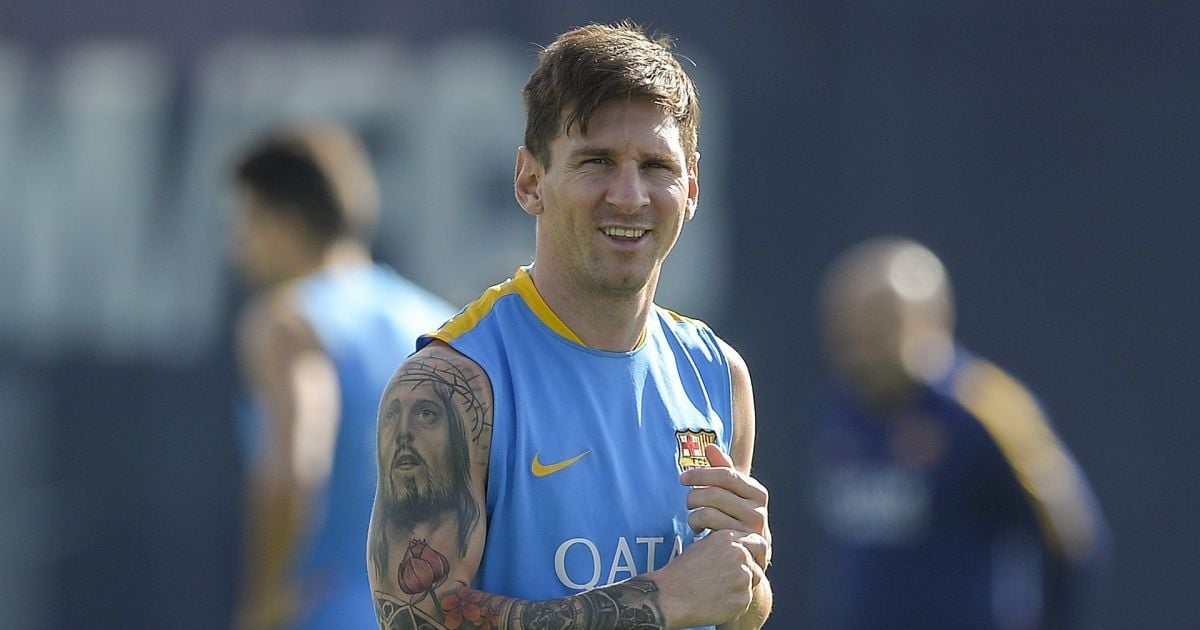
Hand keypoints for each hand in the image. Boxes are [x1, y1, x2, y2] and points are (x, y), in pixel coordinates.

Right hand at [647, 528, 768, 627]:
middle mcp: (739, 555)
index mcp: (728, 539)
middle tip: (743, 579)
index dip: (756, 552)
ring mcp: (742, 578)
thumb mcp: (702, 547)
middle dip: (753, 569)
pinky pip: (745, 601)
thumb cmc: (681, 572)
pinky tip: (716, 602)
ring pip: (752, 582)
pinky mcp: (742, 599)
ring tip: (719, 592)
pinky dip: (734, 603)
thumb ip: (724, 545)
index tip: (752, 559)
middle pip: (758, 563)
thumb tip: (739, 547)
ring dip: (742, 587)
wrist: (670, 596)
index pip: (757, 541)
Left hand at [680, 444, 770, 570]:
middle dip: (693, 496)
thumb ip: (722, 471)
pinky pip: (708, 531)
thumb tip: (710, 447)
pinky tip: (698, 531)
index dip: (701, 474)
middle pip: (714, 494)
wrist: (747, 558)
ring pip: (708, 512)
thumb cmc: (734, 520)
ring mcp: (751, 533)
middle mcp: (759, 512)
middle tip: (687, 502)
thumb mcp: (731, 495)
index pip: (726, 474)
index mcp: (758, 493)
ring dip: (692, 514)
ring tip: (692, 519)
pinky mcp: (737, 548)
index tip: (683, 478)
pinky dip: (697, 527)